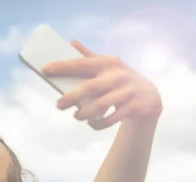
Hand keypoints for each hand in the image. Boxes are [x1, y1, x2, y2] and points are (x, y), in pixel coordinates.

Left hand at [43, 41, 162, 129]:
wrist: (150, 96)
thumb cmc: (120, 80)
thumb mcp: (109, 65)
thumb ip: (90, 56)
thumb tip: (72, 42)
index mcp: (108, 63)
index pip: (82, 64)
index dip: (63, 66)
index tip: (45, 69)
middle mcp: (118, 75)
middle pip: (90, 87)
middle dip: (72, 97)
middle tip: (58, 105)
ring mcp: (127, 92)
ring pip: (100, 106)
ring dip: (84, 114)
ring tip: (76, 116)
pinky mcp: (134, 107)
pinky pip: (111, 119)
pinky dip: (98, 124)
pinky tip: (91, 124)